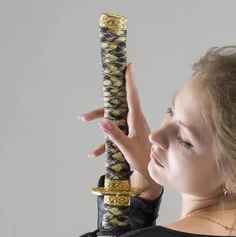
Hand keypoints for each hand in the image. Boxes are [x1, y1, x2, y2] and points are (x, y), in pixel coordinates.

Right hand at [78, 62, 153, 179]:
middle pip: (115, 107)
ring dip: (98, 121)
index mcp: (136, 119)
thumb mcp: (127, 148)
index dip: (129, 80)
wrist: (152, 171)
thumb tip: (102, 122)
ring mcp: (130, 126)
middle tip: (88, 109)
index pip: (132, 96)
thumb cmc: (143, 158)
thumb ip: (114, 135)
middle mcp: (133, 120)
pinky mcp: (128, 134)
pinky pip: (113, 136)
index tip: (129, 65)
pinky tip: (93, 154)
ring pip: (112, 120)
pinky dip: (103, 144)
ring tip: (83, 121)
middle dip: (100, 108)